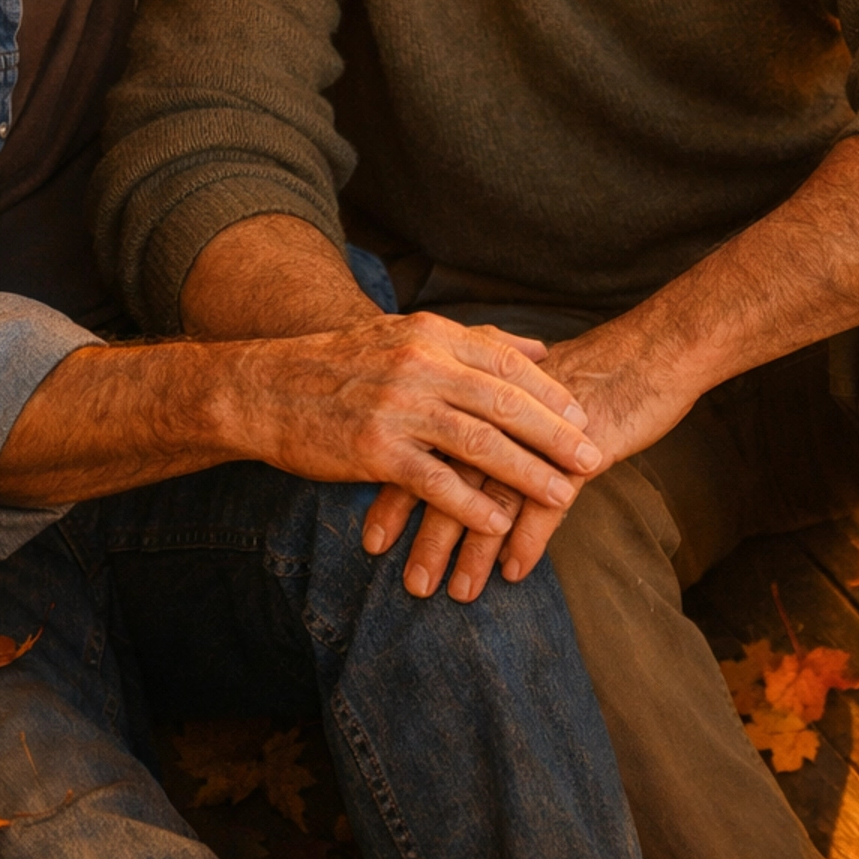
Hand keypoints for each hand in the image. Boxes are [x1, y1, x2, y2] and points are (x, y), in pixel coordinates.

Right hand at [224, 312, 604, 538]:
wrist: (265, 390)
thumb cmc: (339, 366)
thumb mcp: (405, 335)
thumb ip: (473, 343)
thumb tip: (538, 348)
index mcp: (429, 336)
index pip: (505, 363)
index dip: (549, 393)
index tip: (582, 415)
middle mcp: (418, 366)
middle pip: (503, 404)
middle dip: (554, 436)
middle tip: (593, 459)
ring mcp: (397, 409)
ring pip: (479, 444)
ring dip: (527, 474)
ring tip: (563, 496)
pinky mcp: (374, 451)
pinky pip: (435, 482)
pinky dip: (471, 505)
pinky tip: (499, 523)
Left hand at [360, 311, 703, 598]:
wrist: (652, 352)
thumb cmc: (589, 375)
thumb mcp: (524, 390)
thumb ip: (484, 415)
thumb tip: (445, 446)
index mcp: (481, 393)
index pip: (423, 445)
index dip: (396, 492)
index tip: (373, 539)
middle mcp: (501, 412)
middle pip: (449, 475)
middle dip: (426, 534)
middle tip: (409, 582)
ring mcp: (540, 432)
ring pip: (493, 495)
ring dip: (471, 549)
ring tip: (457, 593)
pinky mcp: (581, 450)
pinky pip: (550, 501)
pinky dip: (530, 539)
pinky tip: (514, 573)